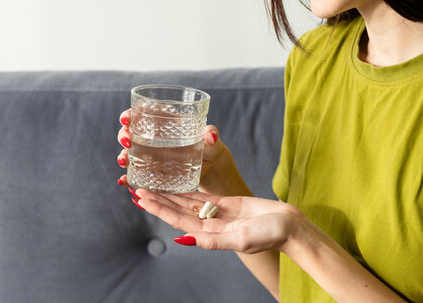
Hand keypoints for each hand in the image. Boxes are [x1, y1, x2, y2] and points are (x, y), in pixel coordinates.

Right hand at [116, 109, 225, 186]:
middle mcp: (152, 137)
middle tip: (127, 141)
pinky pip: (135, 173)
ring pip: (129, 152)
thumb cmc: (209, 146)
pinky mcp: (151, 171)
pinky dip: (127, 177)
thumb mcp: (210, 140)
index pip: (141, 113)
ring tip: (123, 161)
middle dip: (123, 135)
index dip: (130, 114)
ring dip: (122, 155)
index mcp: (163, 122)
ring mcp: (149, 154)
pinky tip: (123, 181)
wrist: (210, 167)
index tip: (127, 118)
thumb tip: (211, 135)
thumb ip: (211, 134)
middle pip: (130, 131)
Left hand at [133, 189, 304, 253]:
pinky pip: (202, 195)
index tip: (141, 199)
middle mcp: (209, 224)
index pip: (177, 220)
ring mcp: (217, 213)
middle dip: (157, 200)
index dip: (158, 209)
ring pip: (187, 202)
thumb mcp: (240, 240)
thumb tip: (184, 239)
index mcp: (210, 234)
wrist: (290, 226)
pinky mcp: (226, 204)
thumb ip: (213, 241)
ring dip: (168, 195)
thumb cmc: (269, 235)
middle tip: (136, 189)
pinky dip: (187, 190)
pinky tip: (175, 185)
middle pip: (177, 210)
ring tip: (150, 186)